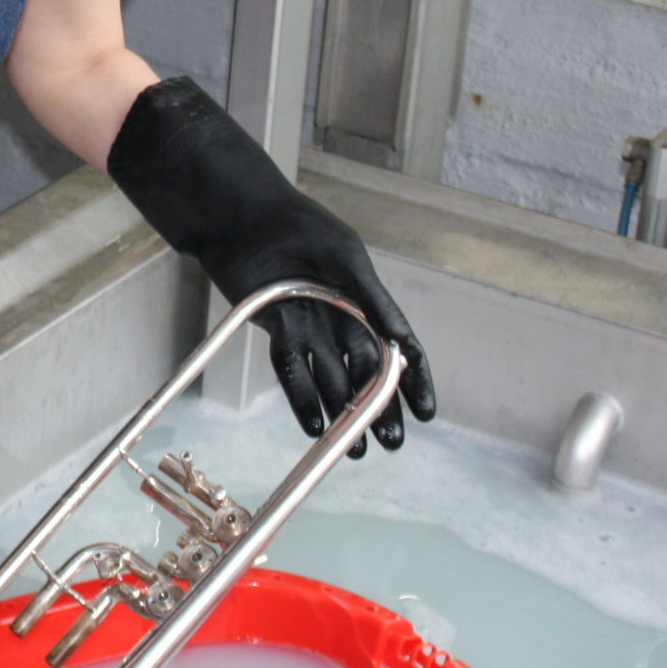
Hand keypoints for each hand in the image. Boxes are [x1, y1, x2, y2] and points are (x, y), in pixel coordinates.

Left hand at [105, 77, 435, 449]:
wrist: (241, 217)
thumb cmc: (300, 225)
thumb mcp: (345, 256)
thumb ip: (372, 298)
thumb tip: (403, 339)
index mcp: (367, 299)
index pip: (400, 347)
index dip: (414, 380)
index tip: (424, 413)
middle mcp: (341, 317)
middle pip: (367, 373)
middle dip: (379, 409)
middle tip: (389, 444)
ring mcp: (310, 327)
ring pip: (332, 381)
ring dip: (342, 415)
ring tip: (352, 450)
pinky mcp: (277, 330)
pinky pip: (293, 372)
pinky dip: (303, 399)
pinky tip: (312, 425)